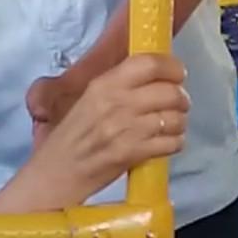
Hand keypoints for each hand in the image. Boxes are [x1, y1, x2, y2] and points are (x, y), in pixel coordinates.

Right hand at [11, 55, 188, 205]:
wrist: (55, 174)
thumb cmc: (71, 137)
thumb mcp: (87, 100)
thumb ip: (117, 86)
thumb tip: (153, 76)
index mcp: (104, 85)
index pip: (149, 63)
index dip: (172, 66)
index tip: (178, 74)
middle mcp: (117, 103)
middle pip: (169, 91)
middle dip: (181, 98)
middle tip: (179, 104)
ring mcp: (127, 129)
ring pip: (174, 118)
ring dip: (179, 122)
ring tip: (172, 126)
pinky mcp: (134, 153)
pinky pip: (171, 142)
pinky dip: (175, 142)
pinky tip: (167, 143)